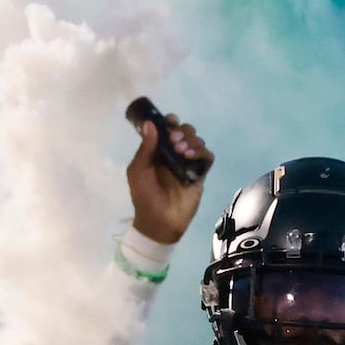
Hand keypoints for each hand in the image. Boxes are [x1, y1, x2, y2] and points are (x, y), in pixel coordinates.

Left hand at [125, 108, 214, 246]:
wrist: (159, 222)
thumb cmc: (144, 196)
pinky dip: (202, 153)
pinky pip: (207, 158)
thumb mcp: (138, 171)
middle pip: (185, 132)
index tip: (170, 122)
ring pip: (197, 142)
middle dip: (183, 131)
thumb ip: (145, 148)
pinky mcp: (200, 175)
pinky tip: (191, 157)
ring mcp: (188, 165)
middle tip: (175, 142)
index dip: (170, 122)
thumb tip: (150, 123)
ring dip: (192, 141)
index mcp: (158, 152)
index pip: (168, 130)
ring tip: (182, 152)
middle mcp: (174, 155)